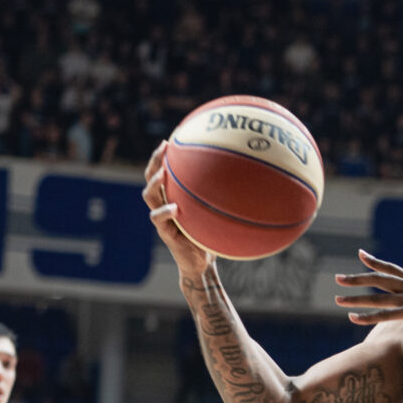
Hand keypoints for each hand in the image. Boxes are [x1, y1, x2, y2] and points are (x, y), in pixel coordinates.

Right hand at [142, 142, 214, 283]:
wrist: (201, 265)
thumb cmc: (213, 236)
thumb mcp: (219, 213)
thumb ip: (227, 198)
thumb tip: (254, 178)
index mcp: (175, 196)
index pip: (165, 171)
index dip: (165, 154)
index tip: (172, 137)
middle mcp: (165, 203)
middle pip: (151, 177)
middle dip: (155, 160)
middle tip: (164, 147)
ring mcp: (163, 218)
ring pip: (149, 196)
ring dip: (154, 183)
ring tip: (162, 174)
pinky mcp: (165, 233)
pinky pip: (158, 220)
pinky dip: (164, 212)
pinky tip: (174, 208)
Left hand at [333, 251, 402, 345]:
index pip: (393, 269)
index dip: (376, 262)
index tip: (361, 254)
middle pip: (380, 279)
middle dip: (357, 278)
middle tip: (338, 277)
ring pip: (379, 297)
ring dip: (356, 298)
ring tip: (338, 299)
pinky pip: (386, 315)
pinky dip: (368, 316)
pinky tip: (353, 318)